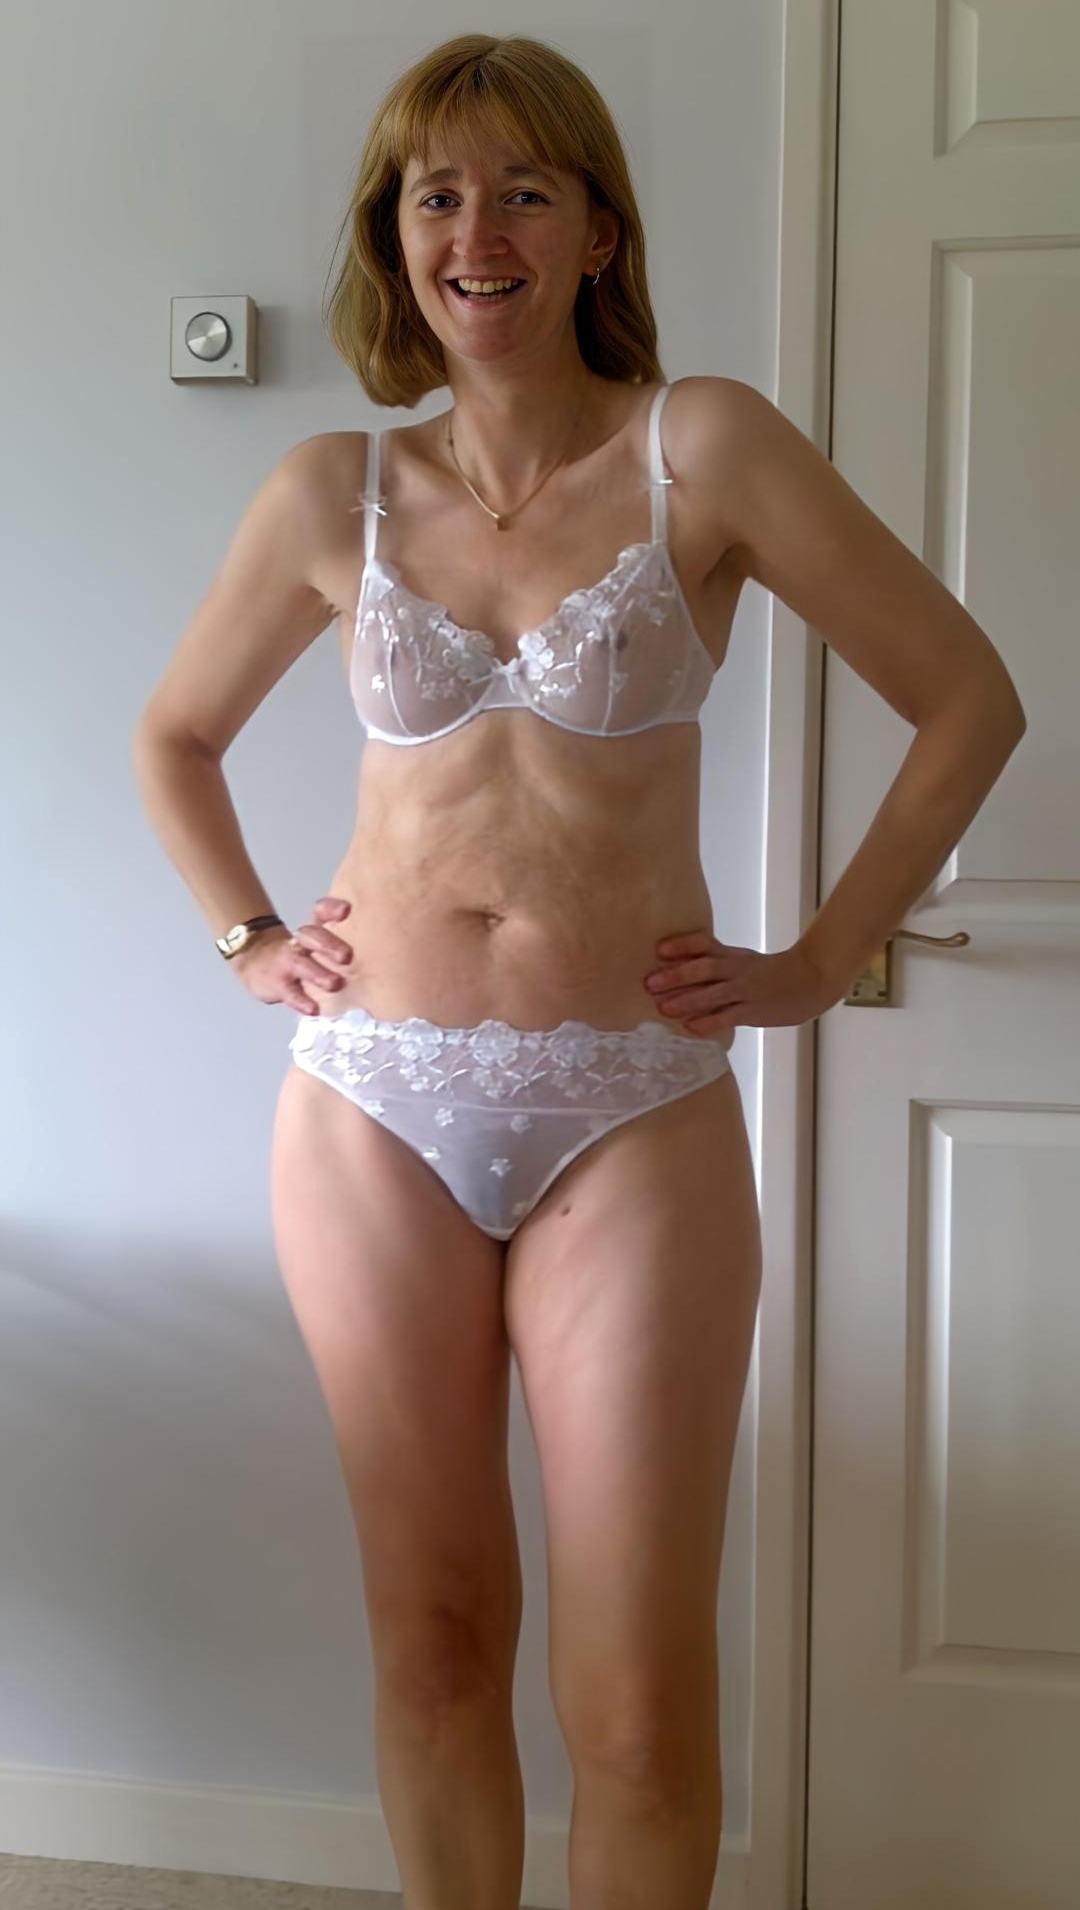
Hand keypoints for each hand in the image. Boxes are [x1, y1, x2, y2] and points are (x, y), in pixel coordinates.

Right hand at [232, 895, 352, 1013]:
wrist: (253, 962)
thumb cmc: (296, 954)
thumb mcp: (313, 944)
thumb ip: (339, 947)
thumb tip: (378, 957)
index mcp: (312, 931)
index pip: (319, 912)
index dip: (331, 909)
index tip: (346, 910)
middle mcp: (299, 943)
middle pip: (312, 936)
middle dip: (329, 944)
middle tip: (346, 956)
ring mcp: (286, 964)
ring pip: (302, 964)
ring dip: (319, 974)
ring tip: (335, 984)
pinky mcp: (278, 985)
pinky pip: (290, 993)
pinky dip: (302, 1002)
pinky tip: (314, 1009)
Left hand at [642, 930, 841, 1035]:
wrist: (812, 979)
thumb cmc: (773, 972)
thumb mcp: (744, 960)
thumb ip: (718, 962)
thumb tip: (682, 967)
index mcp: (733, 955)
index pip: (705, 944)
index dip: (682, 946)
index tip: (659, 950)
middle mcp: (737, 970)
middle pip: (704, 968)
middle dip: (676, 976)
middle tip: (650, 983)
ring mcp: (746, 991)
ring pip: (713, 993)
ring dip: (686, 1001)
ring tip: (663, 1008)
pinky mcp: (754, 1011)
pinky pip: (729, 1017)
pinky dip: (709, 1022)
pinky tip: (691, 1028)